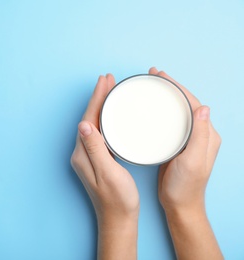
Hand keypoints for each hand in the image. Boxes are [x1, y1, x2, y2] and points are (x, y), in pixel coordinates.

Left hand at [70, 74, 138, 259]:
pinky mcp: (97, 159)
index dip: (96, 99)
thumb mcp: (108, 172)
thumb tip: (83, 124)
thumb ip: (96, 149)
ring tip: (110, 91)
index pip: (88, 119)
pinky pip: (99, 132)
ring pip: (94, 124)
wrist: (118, 218)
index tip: (104, 81)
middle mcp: (82, 153)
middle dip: (98, 98)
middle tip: (108, 79)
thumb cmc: (117, 199)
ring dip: (101, 106)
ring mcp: (89, 156)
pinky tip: (112, 116)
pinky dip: (105, 119)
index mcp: (83, 154)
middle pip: (89, 118)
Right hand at [149, 67, 222, 258]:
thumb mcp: (193, 161)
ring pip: (177, 111)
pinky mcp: (176, 145)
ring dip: (165, 97)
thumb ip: (199, 135)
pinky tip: (151, 109)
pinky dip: (161, 111)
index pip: (193, 103)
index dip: (178, 87)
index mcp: (207, 135)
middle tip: (154, 75)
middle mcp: (199, 134)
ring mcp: (187, 140)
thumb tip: (204, 107)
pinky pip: (170, 122)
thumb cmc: (186, 186)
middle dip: (171, 88)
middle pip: (185, 103)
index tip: (162, 76)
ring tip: (151, 86)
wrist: (179, 204)